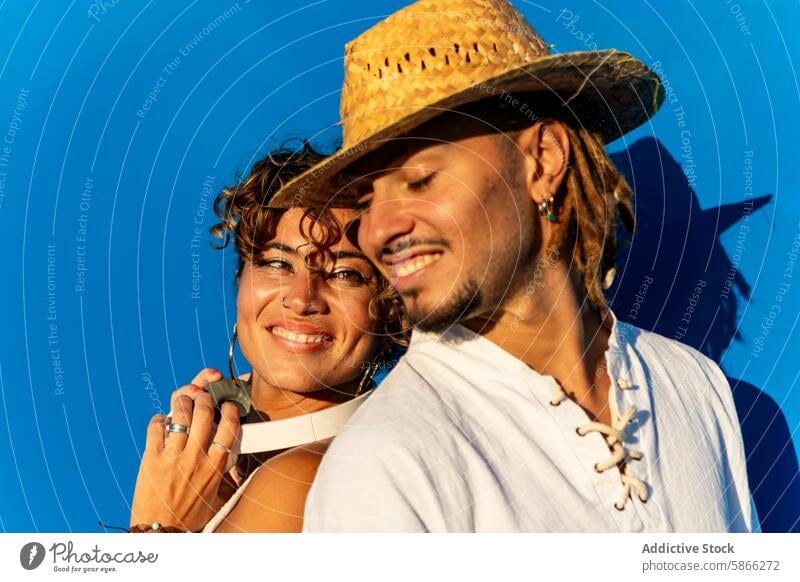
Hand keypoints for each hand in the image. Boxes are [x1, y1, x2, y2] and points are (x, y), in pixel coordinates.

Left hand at [130, 368, 240, 531]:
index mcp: (215, 466)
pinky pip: (156, 426)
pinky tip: (163, 421)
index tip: (227, 406)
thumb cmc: (191, 513)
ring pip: (180, 414)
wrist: (162, 530)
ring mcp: (173, 458)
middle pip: (204, 413)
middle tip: (202, 399)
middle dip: (204, 399)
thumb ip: (224, 469)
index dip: (230, 409)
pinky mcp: (152, 459)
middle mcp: (195, 459)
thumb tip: (230, 448)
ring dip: (182, 402)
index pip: (229, 427)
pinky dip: (160, 418)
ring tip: (183, 403)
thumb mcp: (217, 492)